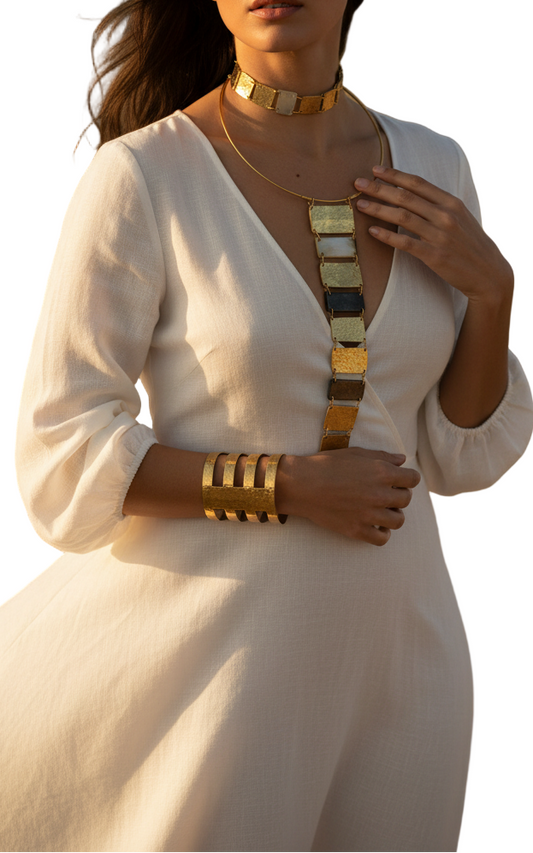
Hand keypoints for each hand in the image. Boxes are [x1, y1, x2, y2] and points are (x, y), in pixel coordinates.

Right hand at [276, 447, 420, 544]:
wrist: (301, 484)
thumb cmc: (326, 464)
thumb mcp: (356, 453)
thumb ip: (382, 456)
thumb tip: (402, 460)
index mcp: (381, 472)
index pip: (413, 479)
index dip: (407, 478)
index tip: (399, 480)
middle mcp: (379, 494)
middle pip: (406, 499)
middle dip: (399, 495)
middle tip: (386, 493)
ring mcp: (369, 514)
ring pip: (398, 520)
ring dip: (393, 514)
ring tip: (382, 510)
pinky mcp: (357, 530)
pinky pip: (382, 538)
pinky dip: (382, 533)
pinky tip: (375, 525)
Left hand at [354, 166, 513, 304]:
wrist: (488, 272)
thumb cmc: (470, 244)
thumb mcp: (460, 217)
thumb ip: (438, 206)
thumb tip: (413, 196)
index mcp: (451, 202)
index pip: (418, 183)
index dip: (395, 175)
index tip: (375, 169)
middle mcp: (445, 216)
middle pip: (406, 197)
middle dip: (379, 188)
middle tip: (358, 183)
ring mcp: (440, 236)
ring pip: (403, 217)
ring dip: (379, 209)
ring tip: (360, 204)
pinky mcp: (434, 256)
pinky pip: (406, 243)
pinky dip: (388, 236)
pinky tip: (372, 231)